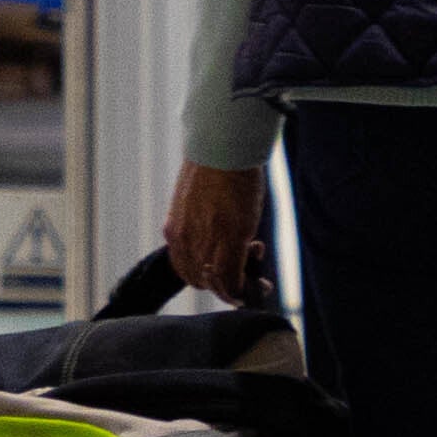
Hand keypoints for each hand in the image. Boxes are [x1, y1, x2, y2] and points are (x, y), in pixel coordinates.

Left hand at [164, 160, 270, 303]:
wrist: (223, 147)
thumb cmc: (215, 166)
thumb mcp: (197, 200)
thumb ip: (200, 222)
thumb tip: (218, 234)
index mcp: (175, 230)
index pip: (186, 269)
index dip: (208, 276)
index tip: (227, 267)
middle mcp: (185, 242)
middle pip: (201, 281)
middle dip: (224, 281)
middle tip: (246, 264)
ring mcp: (205, 243)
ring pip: (218, 285)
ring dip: (239, 287)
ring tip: (257, 269)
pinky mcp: (229, 240)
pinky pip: (234, 281)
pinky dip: (246, 289)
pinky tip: (261, 284)